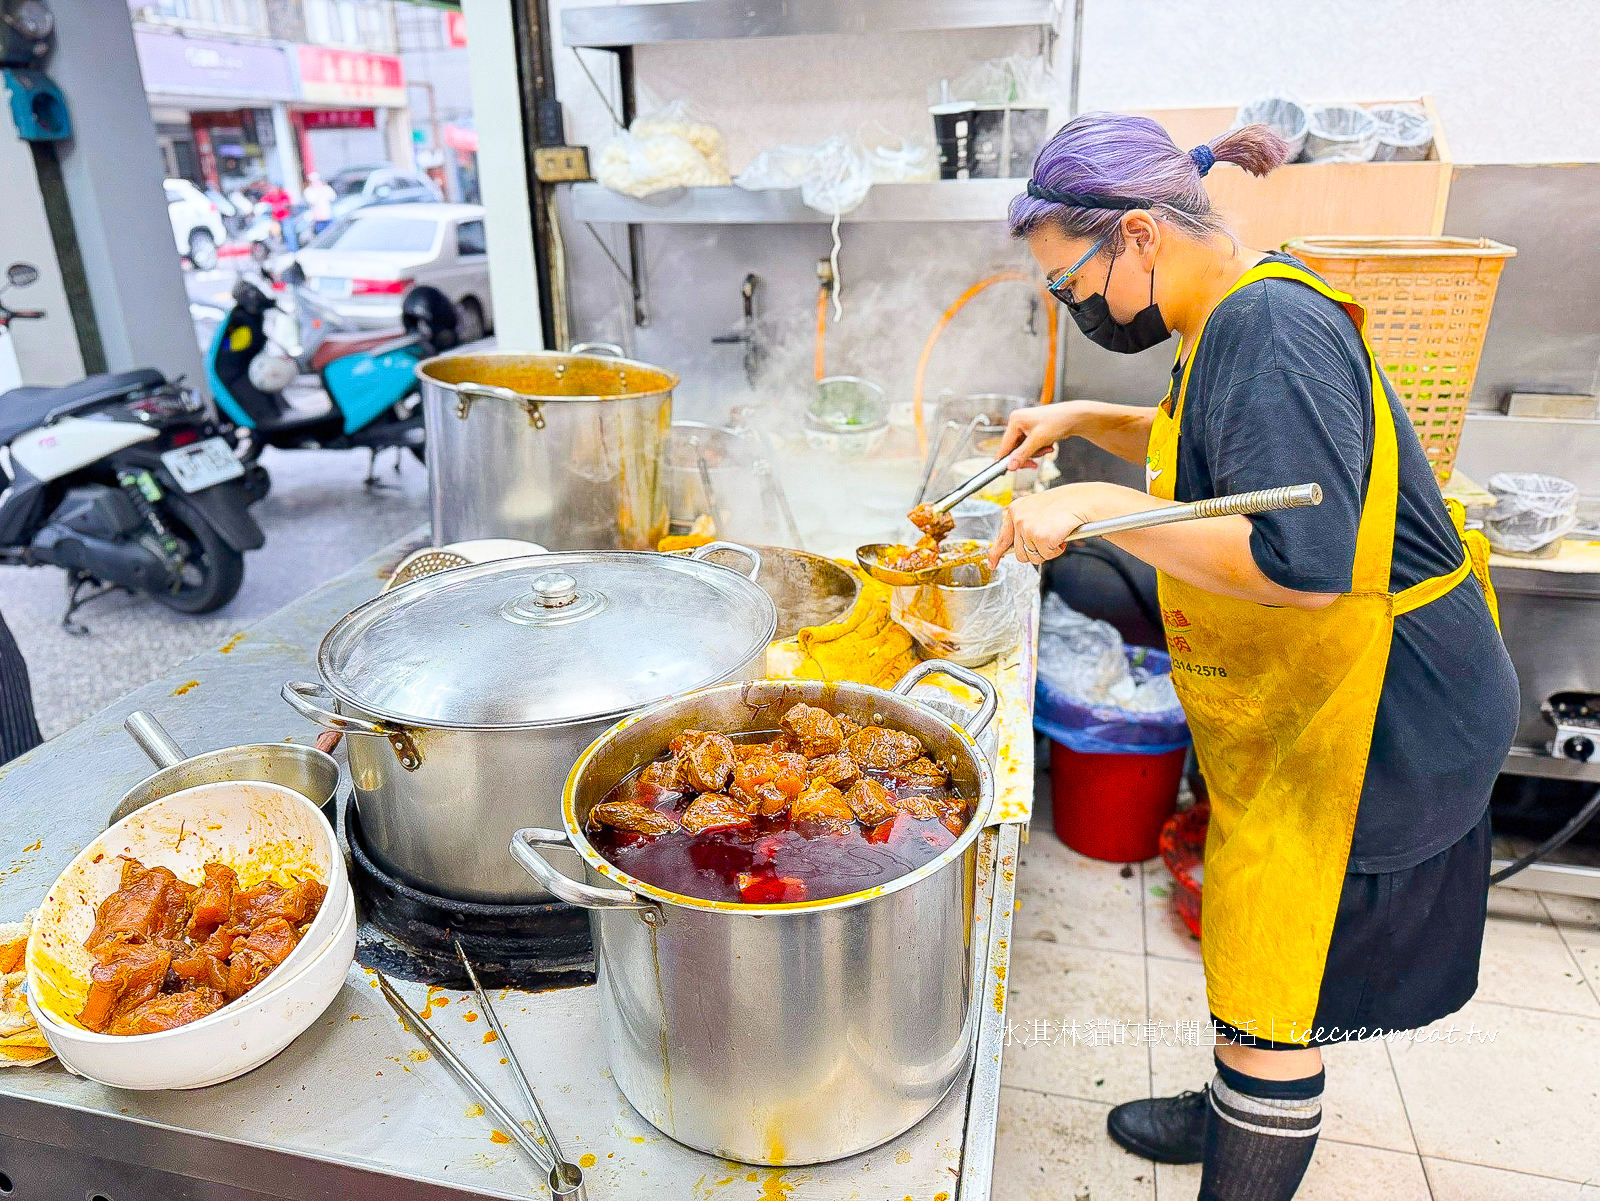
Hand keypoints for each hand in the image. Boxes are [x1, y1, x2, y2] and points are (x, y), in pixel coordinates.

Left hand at [988, 483, 1105, 567]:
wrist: (1081, 501)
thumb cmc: (1065, 505)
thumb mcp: (1036, 510)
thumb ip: (1023, 525)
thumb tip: (1012, 545)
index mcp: (1016, 509)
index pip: (1002, 537)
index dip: (996, 553)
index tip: (992, 562)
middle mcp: (1018, 518)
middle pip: (1019, 553)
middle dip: (1034, 552)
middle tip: (1048, 540)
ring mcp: (1028, 528)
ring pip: (1032, 557)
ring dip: (1046, 551)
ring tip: (1055, 535)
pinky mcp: (1040, 537)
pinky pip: (1046, 555)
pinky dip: (1056, 550)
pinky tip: (1061, 536)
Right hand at [995, 401, 1082, 470]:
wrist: (1075, 417)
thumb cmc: (1058, 422)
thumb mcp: (1038, 440)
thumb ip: (1022, 454)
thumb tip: (1010, 466)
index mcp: (1015, 420)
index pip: (1005, 445)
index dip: (1006, 459)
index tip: (1006, 472)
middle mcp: (1018, 421)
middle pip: (1014, 448)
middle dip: (1027, 455)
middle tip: (1035, 464)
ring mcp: (1025, 425)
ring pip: (1023, 448)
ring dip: (1035, 452)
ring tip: (1048, 449)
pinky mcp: (1032, 429)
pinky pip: (1030, 445)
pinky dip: (1039, 448)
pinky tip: (1048, 445)